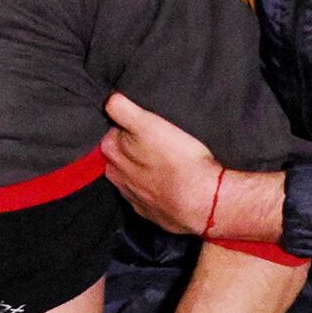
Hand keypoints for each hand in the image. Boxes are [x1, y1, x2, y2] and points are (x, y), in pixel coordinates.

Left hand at [100, 93, 221, 233]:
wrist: (201, 201)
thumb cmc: (176, 159)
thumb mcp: (147, 124)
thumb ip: (122, 110)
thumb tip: (109, 100)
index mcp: (113, 153)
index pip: (111, 132)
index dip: (126, 125)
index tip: (142, 123)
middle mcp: (117, 177)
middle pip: (118, 156)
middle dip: (129, 148)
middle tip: (154, 140)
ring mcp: (133, 197)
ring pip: (130, 178)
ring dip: (141, 170)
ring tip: (162, 162)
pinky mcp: (151, 213)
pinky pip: (146, 198)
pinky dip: (153, 190)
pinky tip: (167, 184)